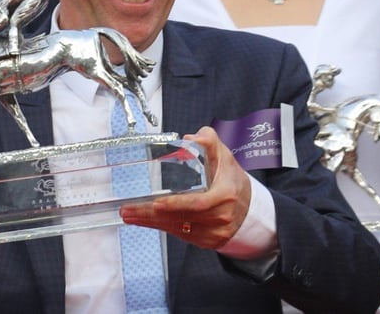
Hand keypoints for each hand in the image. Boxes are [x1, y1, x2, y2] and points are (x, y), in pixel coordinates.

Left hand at [120, 126, 250, 249]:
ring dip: (151, 223)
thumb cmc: (231, 180)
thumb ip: (208, 141)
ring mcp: (215, 232)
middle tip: (130, 209)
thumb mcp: (224, 155)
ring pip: (179, 229)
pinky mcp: (208, 241)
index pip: (199, 203)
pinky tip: (146, 221)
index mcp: (225, 194)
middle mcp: (221, 216)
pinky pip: (181, 235)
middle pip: (183, 218)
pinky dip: (162, 227)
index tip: (157, 202)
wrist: (249, 207)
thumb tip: (190, 139)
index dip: (177, 204)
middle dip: (153, 215)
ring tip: (130, 214)